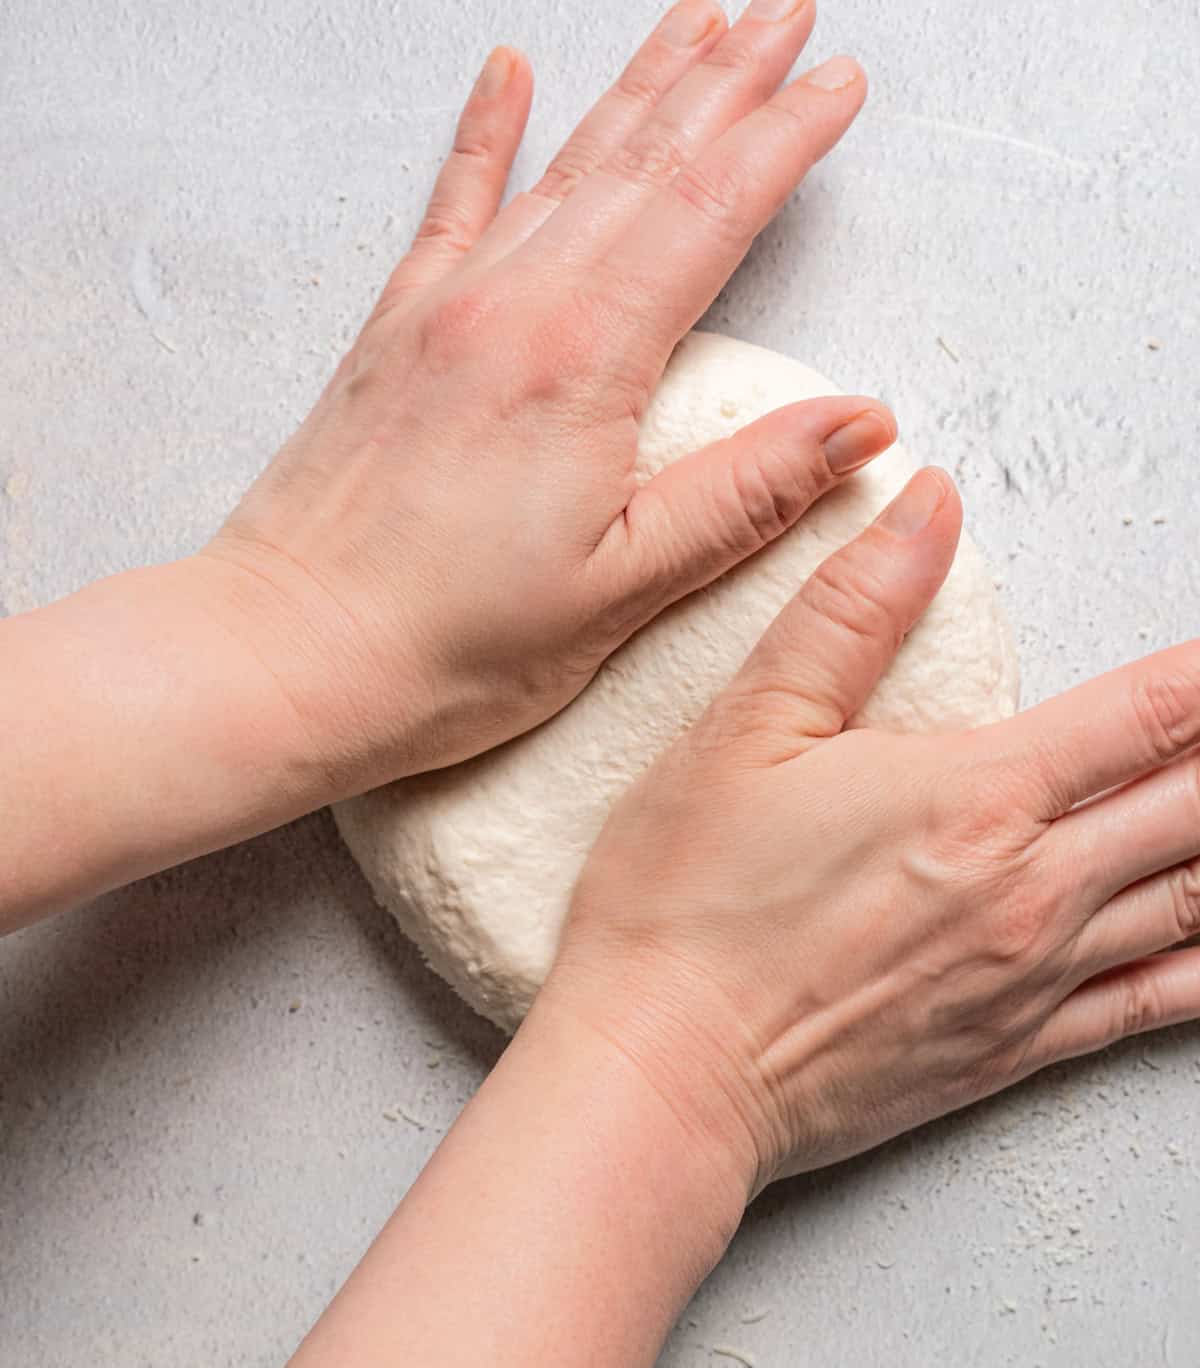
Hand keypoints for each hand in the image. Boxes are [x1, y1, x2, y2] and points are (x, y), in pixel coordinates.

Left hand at [204, 1, 887, 788]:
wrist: (288, 655)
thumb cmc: (445, 645)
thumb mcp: (623, 587)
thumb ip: (746, 495)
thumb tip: (863, 423)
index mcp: (583, 363)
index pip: (711, 214)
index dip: (783, 138)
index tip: (837, 81)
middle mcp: (513, 306)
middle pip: (644, 162)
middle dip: (726, 78)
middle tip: (786, 9)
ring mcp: (446, 307)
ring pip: (564, 165)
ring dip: (638, 88)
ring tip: (693, 20)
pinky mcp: (394, 331)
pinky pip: (451, 202)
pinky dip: (485, 132)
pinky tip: (506, 72)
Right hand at [550, 465, 1199, 1209]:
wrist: (663, 1075)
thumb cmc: (684, 911)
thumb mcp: (745, 732)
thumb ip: (850, 612)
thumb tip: (928, 506)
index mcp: (974, 796)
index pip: (1151, 710)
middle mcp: (1030, 889)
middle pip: (1197, 803)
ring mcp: (1032, 977)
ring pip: (1196, 901)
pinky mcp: (1016, 1052)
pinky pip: (1156, 1006)